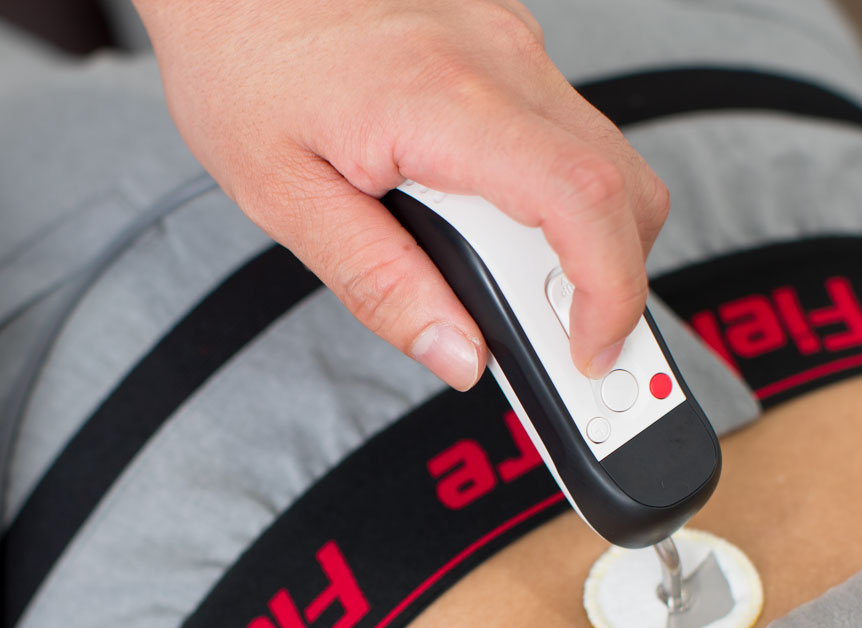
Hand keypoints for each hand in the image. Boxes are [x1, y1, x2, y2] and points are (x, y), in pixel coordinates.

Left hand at [132, 0, 668, 388]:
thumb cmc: (240, 52)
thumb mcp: (285, 196)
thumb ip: (380, 286)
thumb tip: (459, 354)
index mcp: (445, 102)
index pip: (585, 203)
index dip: (612, 293)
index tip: (591, 350)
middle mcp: (499, 60)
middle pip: (621, 188)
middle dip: (609, 279)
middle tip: (557, 335)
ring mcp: (510, 42)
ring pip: (601, 159)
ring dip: (577, 237)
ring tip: (504, 279)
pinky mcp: (504, 40)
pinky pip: (562, 130)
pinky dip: (549, 193)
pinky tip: (483, 215)